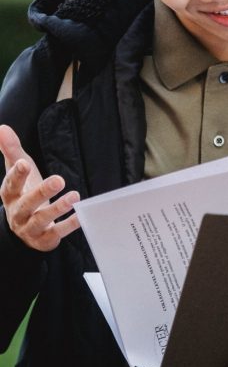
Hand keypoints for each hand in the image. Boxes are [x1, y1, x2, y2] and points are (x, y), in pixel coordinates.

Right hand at [0, 124, 79, 250]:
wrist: (25, 230)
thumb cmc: (24, 193)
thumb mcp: (19, 172)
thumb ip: (11, 150)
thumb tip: (2, 127)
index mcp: (11, 196)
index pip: (10, 185)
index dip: (16, 174)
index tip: (23, 162)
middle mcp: (18, 213)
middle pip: (27, 203)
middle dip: (41, 191)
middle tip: (59, 180)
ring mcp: (30, 228)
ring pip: (42, 219)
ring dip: (58, 208)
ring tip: (74, 196)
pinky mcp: (45, 239)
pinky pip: (57, 233)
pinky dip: (69, 224)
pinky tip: (81, 215)